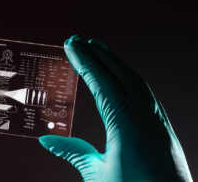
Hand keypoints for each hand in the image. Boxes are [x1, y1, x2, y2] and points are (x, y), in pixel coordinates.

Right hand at [38, 35, 192, 181]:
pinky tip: (122, 77)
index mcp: (125, 123)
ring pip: (134, 79)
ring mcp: (156, 118)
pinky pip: (144, 91)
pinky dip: (129, 77)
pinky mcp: (162, 125)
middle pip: (118, 73)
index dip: (84, 62)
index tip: (72, 46)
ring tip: (98, 50)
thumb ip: (73, 152)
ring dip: (115, 62)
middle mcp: (144, 114)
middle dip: (97, 54)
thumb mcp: (98, 173)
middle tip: (79, 40)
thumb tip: (47, 140)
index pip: (101, 82)